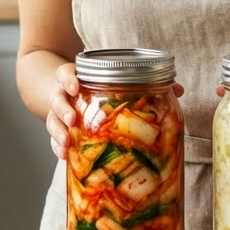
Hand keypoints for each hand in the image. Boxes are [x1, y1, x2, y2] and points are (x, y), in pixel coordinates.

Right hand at [46, 74, 186, 160]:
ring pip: (52, 120)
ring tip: (67, 143)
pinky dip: (57, 147)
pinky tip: (64, 156)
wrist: (67, 91)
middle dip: (63, 109)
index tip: (76, 86)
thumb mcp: (113, 81)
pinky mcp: (58, 130)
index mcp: (76, 78)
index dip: (68, 79)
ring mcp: (58, 112)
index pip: (66, 73)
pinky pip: (53, 139)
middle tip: (72, 119)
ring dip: (58, 131)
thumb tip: (177, 89)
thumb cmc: (97, 87)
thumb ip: (143, 84)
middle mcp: (64, 94)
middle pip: (57, 98)